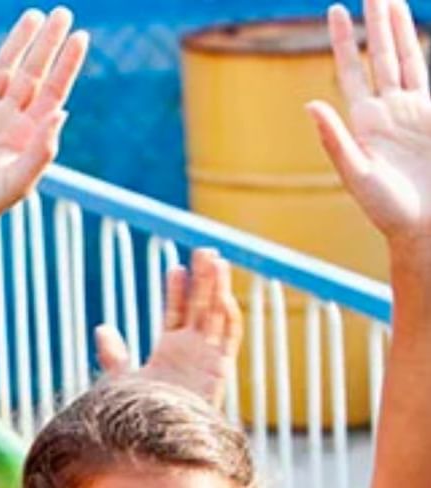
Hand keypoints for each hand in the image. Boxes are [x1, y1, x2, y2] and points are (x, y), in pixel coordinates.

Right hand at [0, 8, 85, 241]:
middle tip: (63, 13)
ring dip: (17, 43)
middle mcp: (4, 122)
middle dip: (47, 44)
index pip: (52, 92)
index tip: (81, 36)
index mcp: (25, 136)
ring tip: (34, 16)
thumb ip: (42, 150)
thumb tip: (63, 110)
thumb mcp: (16, 182)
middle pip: (32, 74)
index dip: (66, 65)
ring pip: (2, 70)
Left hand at [95, 247, 240, 409]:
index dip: (177, 291)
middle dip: (203, 280)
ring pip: (217, 315)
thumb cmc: (138, 415)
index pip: (176, 313)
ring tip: (216, 260)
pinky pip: (228, 337)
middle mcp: (192, 352)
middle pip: (201, 307)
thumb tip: (102, 328)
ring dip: (218, 288)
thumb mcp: (121, 381)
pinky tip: (223, 294)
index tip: (175, 268)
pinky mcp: (219, 369)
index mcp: (170, 352)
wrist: (154, 439)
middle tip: (204, 251)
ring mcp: (208, 358)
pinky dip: (228, 315)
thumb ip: (113, 355)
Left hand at [309, 0, 430, 243]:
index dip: (344, 41)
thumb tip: (310, 105)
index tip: (336, 10)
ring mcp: (413, 112)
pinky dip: (423, 53)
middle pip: (381, 56)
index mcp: (363, 124)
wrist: (424, 225)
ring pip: (406, 59)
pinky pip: (428, 74)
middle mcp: (387, 112)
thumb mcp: (356, 175)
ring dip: (400, 30)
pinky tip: (418, 37)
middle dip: (377, 23)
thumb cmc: (388, 210)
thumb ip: (335, 140)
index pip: (350, 72)